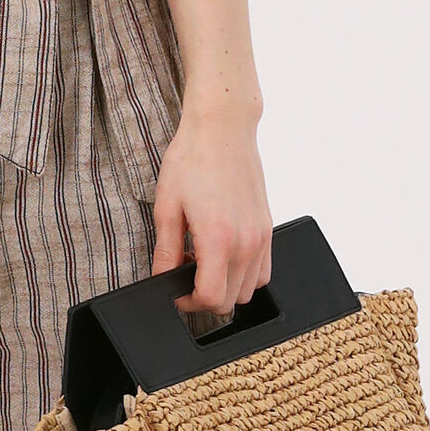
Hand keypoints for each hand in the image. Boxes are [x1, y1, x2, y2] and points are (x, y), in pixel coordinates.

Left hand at [147, 104, 272, 317]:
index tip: (174, 291)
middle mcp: (246, 241)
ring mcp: (261, 236)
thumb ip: (165, 251)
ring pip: (249, 290)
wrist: (222, 128)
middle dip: (203, 296)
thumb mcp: (167, 208)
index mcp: (219, 238)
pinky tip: (223, 253)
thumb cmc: (192, 159)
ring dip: (226, 286)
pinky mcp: (268, 228)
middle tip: (183, 272)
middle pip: (231, 300)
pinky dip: (244, 273)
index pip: (211, 298)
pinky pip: (262, 270)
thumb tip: (161, 279)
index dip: (188, 302)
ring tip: (203, 261)